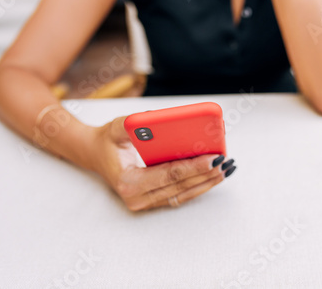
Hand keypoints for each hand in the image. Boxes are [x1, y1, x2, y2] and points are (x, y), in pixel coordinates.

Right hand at [89, 116, 236, 210]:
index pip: (169, 175)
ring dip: (207, 182)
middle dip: (206, 174)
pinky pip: (181, 194)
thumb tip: (155, 119)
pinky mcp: (154, 200)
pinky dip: (199, 184)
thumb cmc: (107, 141)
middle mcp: (137, 198)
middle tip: (225, 161)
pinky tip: (214, 174)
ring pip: (184, 194)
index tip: (213, 157)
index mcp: (128, 182)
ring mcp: (146, 202)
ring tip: (226, 169)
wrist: (95, 155)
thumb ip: (131, 124)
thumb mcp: (115, 128)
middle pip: (181, 186)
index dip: (193, 166)